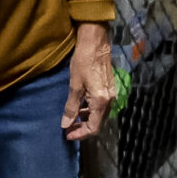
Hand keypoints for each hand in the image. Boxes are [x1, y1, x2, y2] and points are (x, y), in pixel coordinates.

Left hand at [63, 22, 117, 142]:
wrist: (96, 43)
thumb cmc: (83, 61)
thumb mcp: (74, 85)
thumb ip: (71, 107)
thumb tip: (65, 124)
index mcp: (101, 101)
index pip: (93, 127)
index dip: (80, 134)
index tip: (67, 134)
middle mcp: (109, 100)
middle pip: (98, 123)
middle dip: (83, 129)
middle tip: (67, 129)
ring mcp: (111, 94)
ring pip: (99, 115)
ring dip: (86, 120)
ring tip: (71, 119)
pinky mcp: (109, 89)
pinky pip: (101, 106)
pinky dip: (90, 111)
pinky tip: (80, 107)